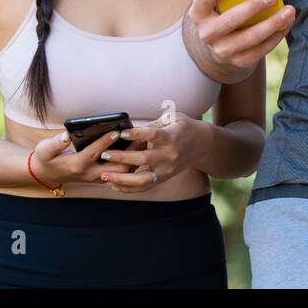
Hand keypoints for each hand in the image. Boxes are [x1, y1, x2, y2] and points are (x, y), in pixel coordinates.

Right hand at [29, 128, 138, 186]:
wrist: (49, 174)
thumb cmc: (47, 158)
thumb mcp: (45, 149)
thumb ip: (55, 143)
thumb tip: (66, 135)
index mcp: (77, 165)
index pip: (95, 153)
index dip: (106, 141)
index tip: (117, 131)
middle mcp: (90, 173)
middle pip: (116, 166)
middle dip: (130, 152)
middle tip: (139, 136)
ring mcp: (98, 177)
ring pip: (123, 171)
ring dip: (134, 157)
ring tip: (143, 140)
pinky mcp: (103, 177)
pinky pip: (122, 172)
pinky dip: (132, 161)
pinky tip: (139, 147)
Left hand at [95, 111, 213, 192]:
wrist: (202, 145)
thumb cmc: (184, 127)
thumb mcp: (173, 118)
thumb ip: (152, 124)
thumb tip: (129, 131)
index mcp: (172, 137)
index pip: (153, 136)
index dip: (137, 134)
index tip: (121, 133)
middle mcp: (169, 155)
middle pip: (144, 159)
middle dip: (122, 158)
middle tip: (105, 154)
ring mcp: (166, 170)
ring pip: (142, 179)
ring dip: (121, 179)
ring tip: (104, 176)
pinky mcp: (163, 178)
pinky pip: (144, 187)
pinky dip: (128, 188)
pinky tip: (113, 184)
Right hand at [189, 0, 293, 72]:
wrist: (218, 42)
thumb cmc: (222, 7)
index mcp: (198, 12)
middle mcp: (207, 33)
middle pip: (231, 20)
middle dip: (253, 7)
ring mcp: (222, 50)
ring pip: (250, 38)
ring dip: (272, 23)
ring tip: (289, 10)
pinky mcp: (238, 61)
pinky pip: (261, 50)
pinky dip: (276, 36)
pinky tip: (287, 23)